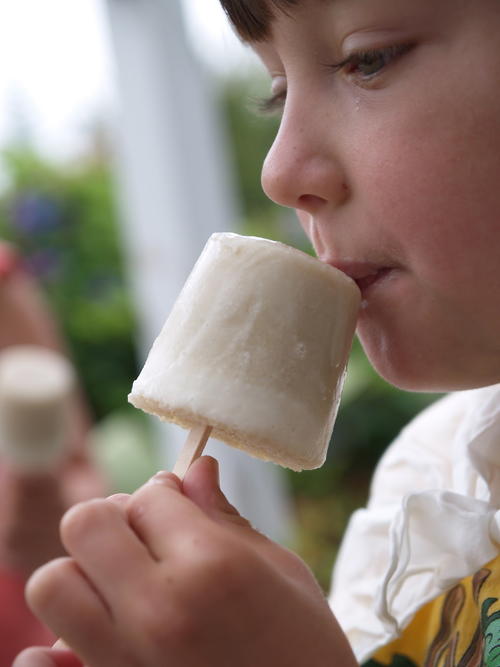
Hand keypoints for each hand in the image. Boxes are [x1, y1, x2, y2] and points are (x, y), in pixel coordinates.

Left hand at [17, 457, 356, 666]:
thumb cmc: (304, 644)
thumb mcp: (279, 568)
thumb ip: (225, 516)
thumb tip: (197, 468)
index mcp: (211, 567)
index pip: (149, 496)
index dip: (166, 495)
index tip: (179, 507)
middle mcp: (158, 610)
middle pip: (86, 524)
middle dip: (114, 519)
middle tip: (144, 538)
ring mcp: (126, 659)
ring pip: (52, 583)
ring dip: (82, 572)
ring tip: (121, 585)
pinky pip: (40, 662)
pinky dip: (52, 647)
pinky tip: (90, 639)